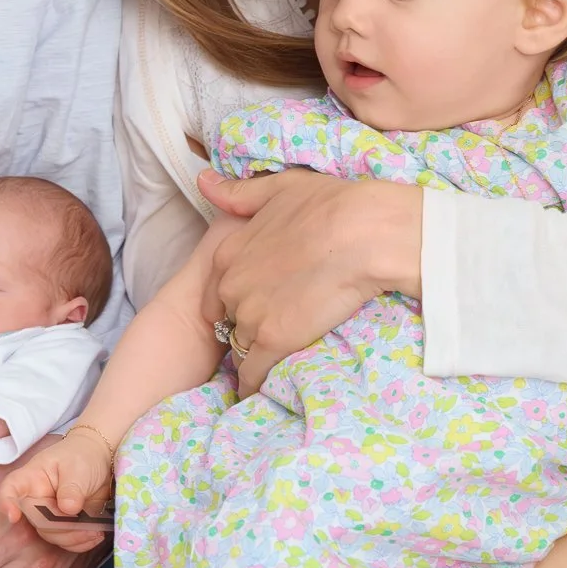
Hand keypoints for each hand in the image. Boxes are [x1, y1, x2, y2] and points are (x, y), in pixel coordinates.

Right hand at [0, 430, 112, 552]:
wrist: (100, 462)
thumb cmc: (83, 456)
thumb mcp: (78, 466)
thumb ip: (72, 488)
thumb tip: (68, 508)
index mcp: (32, 478)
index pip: (10, 490)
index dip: (7, 503)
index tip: (13, 516)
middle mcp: (35, 499)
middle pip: (37, 521)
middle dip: (61, 527)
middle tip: (86, 525)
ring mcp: (48, 515)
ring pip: (52, 535)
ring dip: (74, 538)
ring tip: (95, 531)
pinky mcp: (63, 526)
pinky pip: (66, 542)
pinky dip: (81, 542)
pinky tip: (95, 535)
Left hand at [196, 168, 420, 393]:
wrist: (363, 234)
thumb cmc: (329, 205)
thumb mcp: (278, 188)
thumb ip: (238, 193)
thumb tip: (203, 181)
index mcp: (229, 254)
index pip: (217, 291)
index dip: (237, 301)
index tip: (257, 305)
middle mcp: (232, 287)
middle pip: (229, 320)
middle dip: (247, 327)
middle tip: (276, 330)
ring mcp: (251, 316)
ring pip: (241, 348)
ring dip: (255, 355)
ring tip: (279, 359)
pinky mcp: (274, 341)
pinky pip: (254, 374)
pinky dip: (259, 382)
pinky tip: (271, 386)